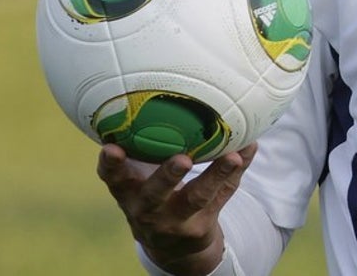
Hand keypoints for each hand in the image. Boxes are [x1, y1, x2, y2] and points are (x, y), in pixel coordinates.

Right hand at [97, 143, 256, 275]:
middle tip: (182, 160)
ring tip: (231, 158)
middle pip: (155, 194)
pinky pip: (223, 195)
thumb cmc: (157, 197)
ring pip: (196, 198)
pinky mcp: (202, 225)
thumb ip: (150, 148)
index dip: (111, 164)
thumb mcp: (144, 180)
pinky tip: (246, 152)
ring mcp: (176, 221)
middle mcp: (148, 210)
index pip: (114, 179)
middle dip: (167, 176)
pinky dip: (236, 173)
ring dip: (215, 176)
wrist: (173, 248)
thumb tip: (184, 108)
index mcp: (129, 193)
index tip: (111, 148)